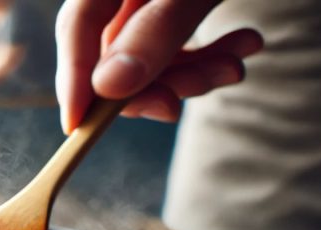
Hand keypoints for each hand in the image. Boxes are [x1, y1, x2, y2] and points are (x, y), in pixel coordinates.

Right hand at [56, 0, 263, 132]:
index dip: (75, 79)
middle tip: (180, 104)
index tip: (78, 125)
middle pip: (114, 48)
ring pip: (152, 53)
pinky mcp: (180, 3)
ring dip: (193, 73)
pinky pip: (182, 41)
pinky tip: (245, 45)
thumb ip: (156, 32)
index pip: (77, 26)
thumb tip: (109, 89)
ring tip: (236, 67)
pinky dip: (212, 54)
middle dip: (153, 82)